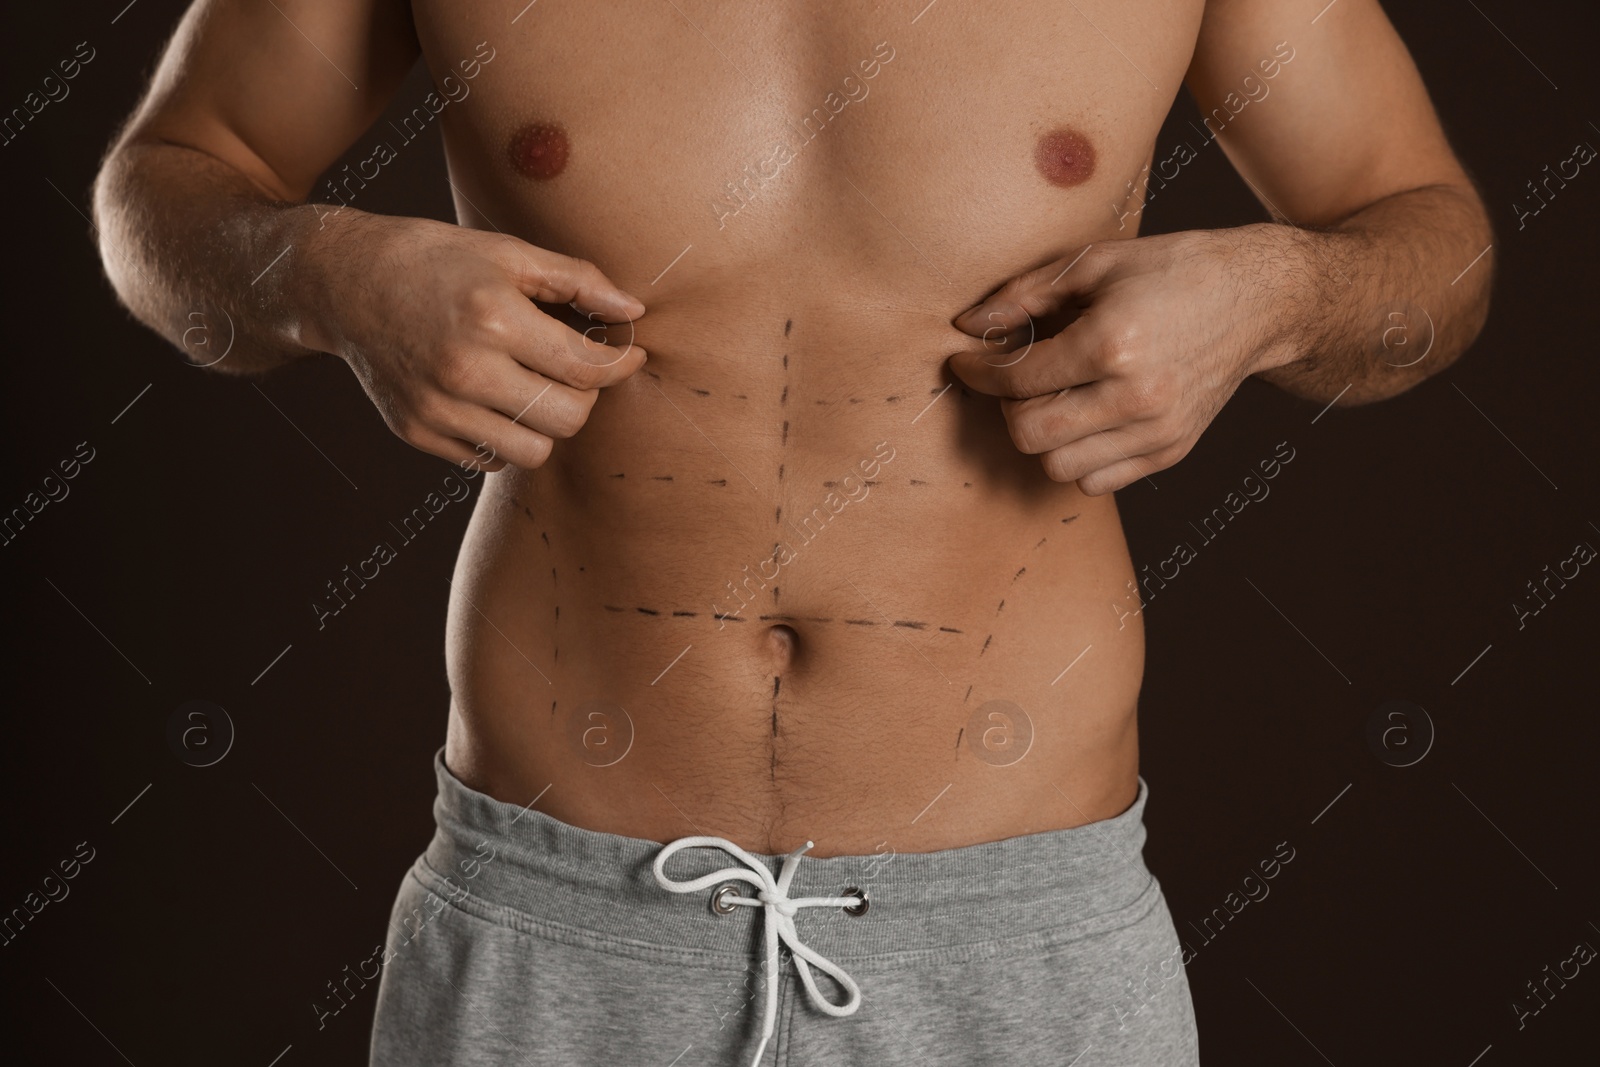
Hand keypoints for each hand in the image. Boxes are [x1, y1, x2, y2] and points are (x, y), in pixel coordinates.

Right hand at [305, 212, 646, 471]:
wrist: (344, 282)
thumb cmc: (435, 261)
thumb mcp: (508, 253)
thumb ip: (577, 281)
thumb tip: (633, 312)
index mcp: (493, 319)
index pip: (586, 369)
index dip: (620, 364)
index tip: (626, 353)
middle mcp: (464, 370)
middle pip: (567, 420)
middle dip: (584, 397)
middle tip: (573, 368)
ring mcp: (437, 408)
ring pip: (532, 452)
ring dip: (545, 422)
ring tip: (532, 384)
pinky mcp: (417, 432)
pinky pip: (489, 460)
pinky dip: (503, 436)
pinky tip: (492, 397)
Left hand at [947, 227, 1294, 494]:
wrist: (1257, 300)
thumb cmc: (1173, 271)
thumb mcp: (1094, 263)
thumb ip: (1023, 295)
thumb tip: (968, 325)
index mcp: (1113, 343)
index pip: (1018, 380)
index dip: (979, 372)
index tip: (967, 362)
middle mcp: (1137, 396)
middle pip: (1030, 435)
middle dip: (1008, 408)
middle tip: (1016, 379)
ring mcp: (1157, 430)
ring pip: (1059, 468)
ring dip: (1042, 437)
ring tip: (1054, 397)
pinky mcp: (1171, 451)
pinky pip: (1096, 482)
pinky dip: (1077, 457)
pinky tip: (1085, 417)